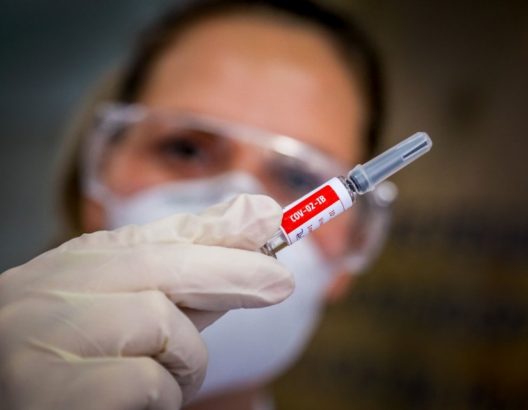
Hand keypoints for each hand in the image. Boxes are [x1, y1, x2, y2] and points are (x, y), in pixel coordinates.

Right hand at [0, 194, 292, 409]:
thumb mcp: (124, 312)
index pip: (151, 236)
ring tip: (165, 380)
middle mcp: (44, 292)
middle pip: (160, 266)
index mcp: (65, 270)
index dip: (215, 228)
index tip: (268, 219)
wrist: (11, 401)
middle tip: (281, 282)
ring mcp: (39, 338)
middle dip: (230, 272)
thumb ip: (184, 275)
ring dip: (186, 361)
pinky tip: (138, 405)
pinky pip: (146, 381)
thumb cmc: (78, 364)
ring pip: (161, 323)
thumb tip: (251, 231)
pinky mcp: (47, 390)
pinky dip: (162, 396)